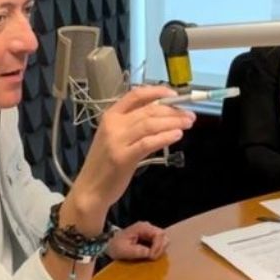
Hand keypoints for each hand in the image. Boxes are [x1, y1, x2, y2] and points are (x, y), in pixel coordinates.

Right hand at [69, 86, 195, 213]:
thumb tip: (163, 117)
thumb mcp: (115, 138)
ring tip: (187, 124)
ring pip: (150, 124)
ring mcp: (117, 141)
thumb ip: (133, 126)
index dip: (157, 92)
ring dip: (172, 122)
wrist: (90, 188)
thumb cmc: (105, 164)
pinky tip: (177, 136)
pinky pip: (148, 143)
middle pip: (148, 110)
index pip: (135, 95)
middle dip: (172, 111)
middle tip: (189, 115)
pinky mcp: (123, 157)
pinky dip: (164, 137)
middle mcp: (113, 125)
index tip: (174, 94)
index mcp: (110, 116)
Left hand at [107, 221, 168, 260]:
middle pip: (163, 236)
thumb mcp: (124, 250)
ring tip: (152, 257)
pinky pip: (159, 243)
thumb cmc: (116, 246)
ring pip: (163, 239)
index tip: (151, 256)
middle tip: (152, 257)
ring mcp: (149, 232)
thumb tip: (150, 253)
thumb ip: (137, 251)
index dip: (157, 246)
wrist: (111, 245)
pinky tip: (151, 255)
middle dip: (160, 248)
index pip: (158, 234)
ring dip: (160, 249)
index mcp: (141, 227)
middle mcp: (147, 227)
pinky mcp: (150, 238)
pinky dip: (158, 250)